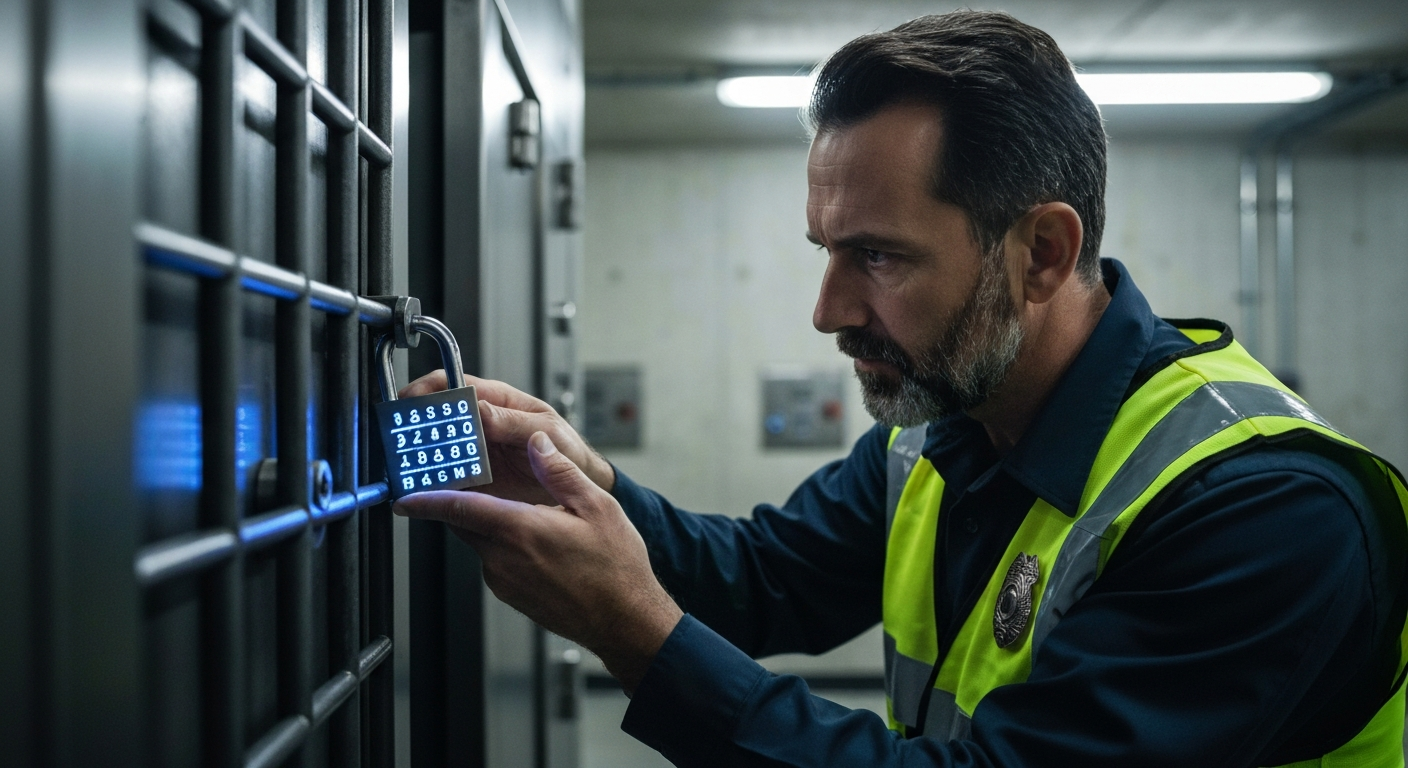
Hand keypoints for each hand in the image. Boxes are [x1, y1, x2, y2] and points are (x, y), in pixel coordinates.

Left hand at [394, 431, 682, 692]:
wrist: (624, 621)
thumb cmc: (615, 569)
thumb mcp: (597, 507)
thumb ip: (560, 472)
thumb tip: (538, 444)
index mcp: (519, 530)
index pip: (458, 508)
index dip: (426, 499)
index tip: (403, 495)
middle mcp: (503, 558)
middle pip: (465, 522)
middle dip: (462, 502)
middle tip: (470, 481)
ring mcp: (504, 581)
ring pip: (481, 541)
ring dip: (491, 524)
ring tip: (528, 515)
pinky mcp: (510, 595)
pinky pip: (495, 561)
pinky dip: (504, 546)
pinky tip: (538, 543)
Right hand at [400, 369, 615, 505]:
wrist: (576, 486)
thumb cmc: (566, 449)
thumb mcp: (545, 429)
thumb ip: (513, 420)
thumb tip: (480, 408)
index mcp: (495, 401)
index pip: (451, 383)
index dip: (426, 389)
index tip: (411, 400)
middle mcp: (479, 424)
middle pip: (435, 416)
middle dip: (414, 423)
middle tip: (404, 436)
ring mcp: (473, 451)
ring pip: (435, 448)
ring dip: (420, 454)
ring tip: (409, 464)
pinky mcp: (472, 479)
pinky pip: (445, 477)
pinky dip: (433, 482)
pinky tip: (426, 487)